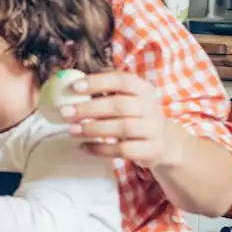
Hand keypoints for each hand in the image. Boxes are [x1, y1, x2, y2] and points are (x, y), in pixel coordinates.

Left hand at [62, 71, 180, 169]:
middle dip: (89, 108)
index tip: (74, 87)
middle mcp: (151, 107)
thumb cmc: (136, 116)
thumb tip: (68, 91)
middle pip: (120, 105)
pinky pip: (124, 150)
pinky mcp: (151, 150)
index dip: (98, 82)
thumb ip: (106, 94)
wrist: (166, 142)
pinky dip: (101, 149)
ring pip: (122, 128)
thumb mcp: (129, 100)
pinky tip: (83, 147)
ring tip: (71, 130)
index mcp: (143, 89)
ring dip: (93, 129)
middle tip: (65, 112)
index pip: (122, 80)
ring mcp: (153, 129)